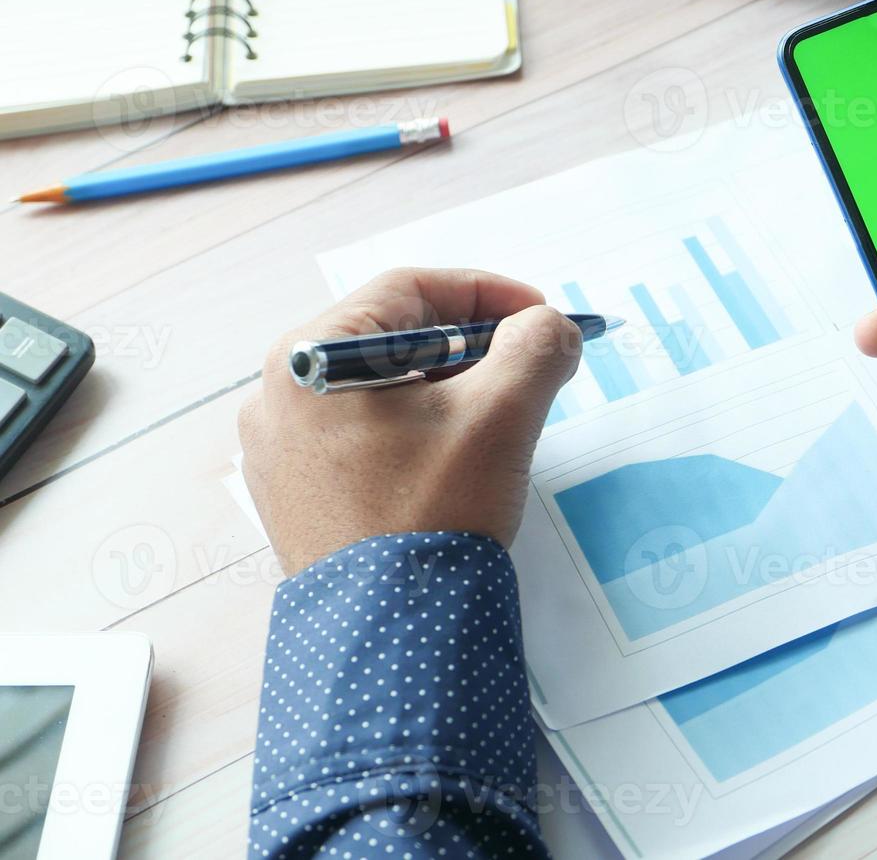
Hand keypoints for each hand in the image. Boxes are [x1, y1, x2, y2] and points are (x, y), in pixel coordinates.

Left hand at [238, 268, 580, 574]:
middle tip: (526, 362)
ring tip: (498, 411)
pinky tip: (454, 456)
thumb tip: (552, 328)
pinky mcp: (293, 494)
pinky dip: (413, 427)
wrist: (389, 633)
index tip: (540, 315)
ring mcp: (279, 448)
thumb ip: (536, 350)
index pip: (409, 290)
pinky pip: (360, 433)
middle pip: (390, 337)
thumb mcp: (500, 417)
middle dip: (469, 342)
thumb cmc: (433, 513)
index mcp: (309, 357)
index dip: (487, 292)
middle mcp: (277, 393)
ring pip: (377, 387)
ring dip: (444, 385)